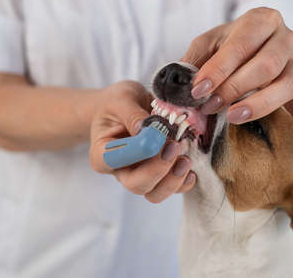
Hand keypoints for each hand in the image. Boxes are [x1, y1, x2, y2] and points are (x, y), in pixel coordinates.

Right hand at [90, 81, 195, 202]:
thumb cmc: (117, 104)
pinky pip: (172, 188)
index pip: (114, 161)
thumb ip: (132, 113)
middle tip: (174, 147)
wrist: (124, 108)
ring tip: (185, 159)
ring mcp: (140, 175)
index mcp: (102, 154)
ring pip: (155, 193)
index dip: (138, 152)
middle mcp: (120, 170)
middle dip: (158, 170)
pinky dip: (184, 181)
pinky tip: (190, 166)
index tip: (155, 135)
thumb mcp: (121, 99)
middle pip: (137, 185)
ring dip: (173, 179)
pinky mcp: (158, 176)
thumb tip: (149, 130)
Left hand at [181, 7, 292, 132]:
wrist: (258, 40)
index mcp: (260, 20)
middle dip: (235, 89)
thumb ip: (195, 60)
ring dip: (260, 104)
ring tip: (234, 117)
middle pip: (266, 65)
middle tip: (211, 106)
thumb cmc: (230, 42)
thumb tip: (178, 84)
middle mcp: (284, 38)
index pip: (241, 45)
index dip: (218, 70)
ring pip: (287, 83)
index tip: (198, 90)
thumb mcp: (209, 42)